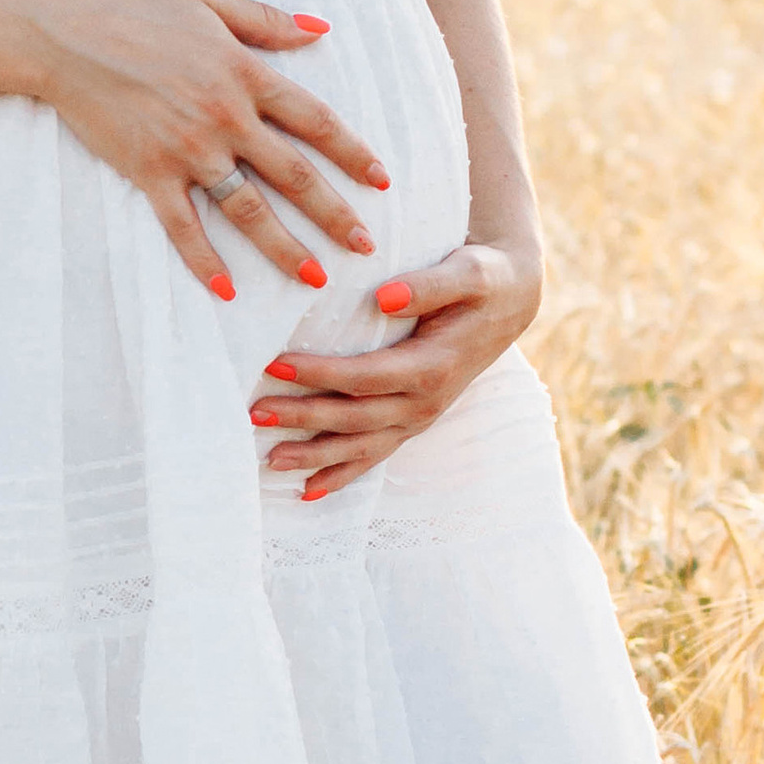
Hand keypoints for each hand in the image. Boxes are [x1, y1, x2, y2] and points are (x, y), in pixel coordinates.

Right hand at [20, 0, 392, 301]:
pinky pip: (183, 226)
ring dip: (284, 248)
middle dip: (333, 214)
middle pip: (294, 174)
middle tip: (362, 246)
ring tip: (313, 279)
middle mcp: (226, 118)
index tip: (380, 180)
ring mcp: (188, 150)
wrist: (64, 34)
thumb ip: (267, 21)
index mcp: (246, 74)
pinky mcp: (149, 172)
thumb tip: (320, 29)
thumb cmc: (134, 6)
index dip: (353, 153)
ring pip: (248, 209)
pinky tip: (227, 290)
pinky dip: (204, 260)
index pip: (316, 121)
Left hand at [249, 233, 542, 498]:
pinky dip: (341, 475)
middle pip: (354, 418)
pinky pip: (374, 455)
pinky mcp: (412, 421)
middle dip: (303, 417)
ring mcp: (418, 417)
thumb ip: (429, 285)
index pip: (365, 377)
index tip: (275, 364)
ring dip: (315, 456)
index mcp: (433, 367)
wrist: (510, 302)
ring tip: (269, 461)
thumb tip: (384, 298)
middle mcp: (425, 402)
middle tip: (254, 412)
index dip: (320, 374)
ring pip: (360, 446)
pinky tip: (306, 491)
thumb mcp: (469, 272)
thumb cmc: (484, 280)